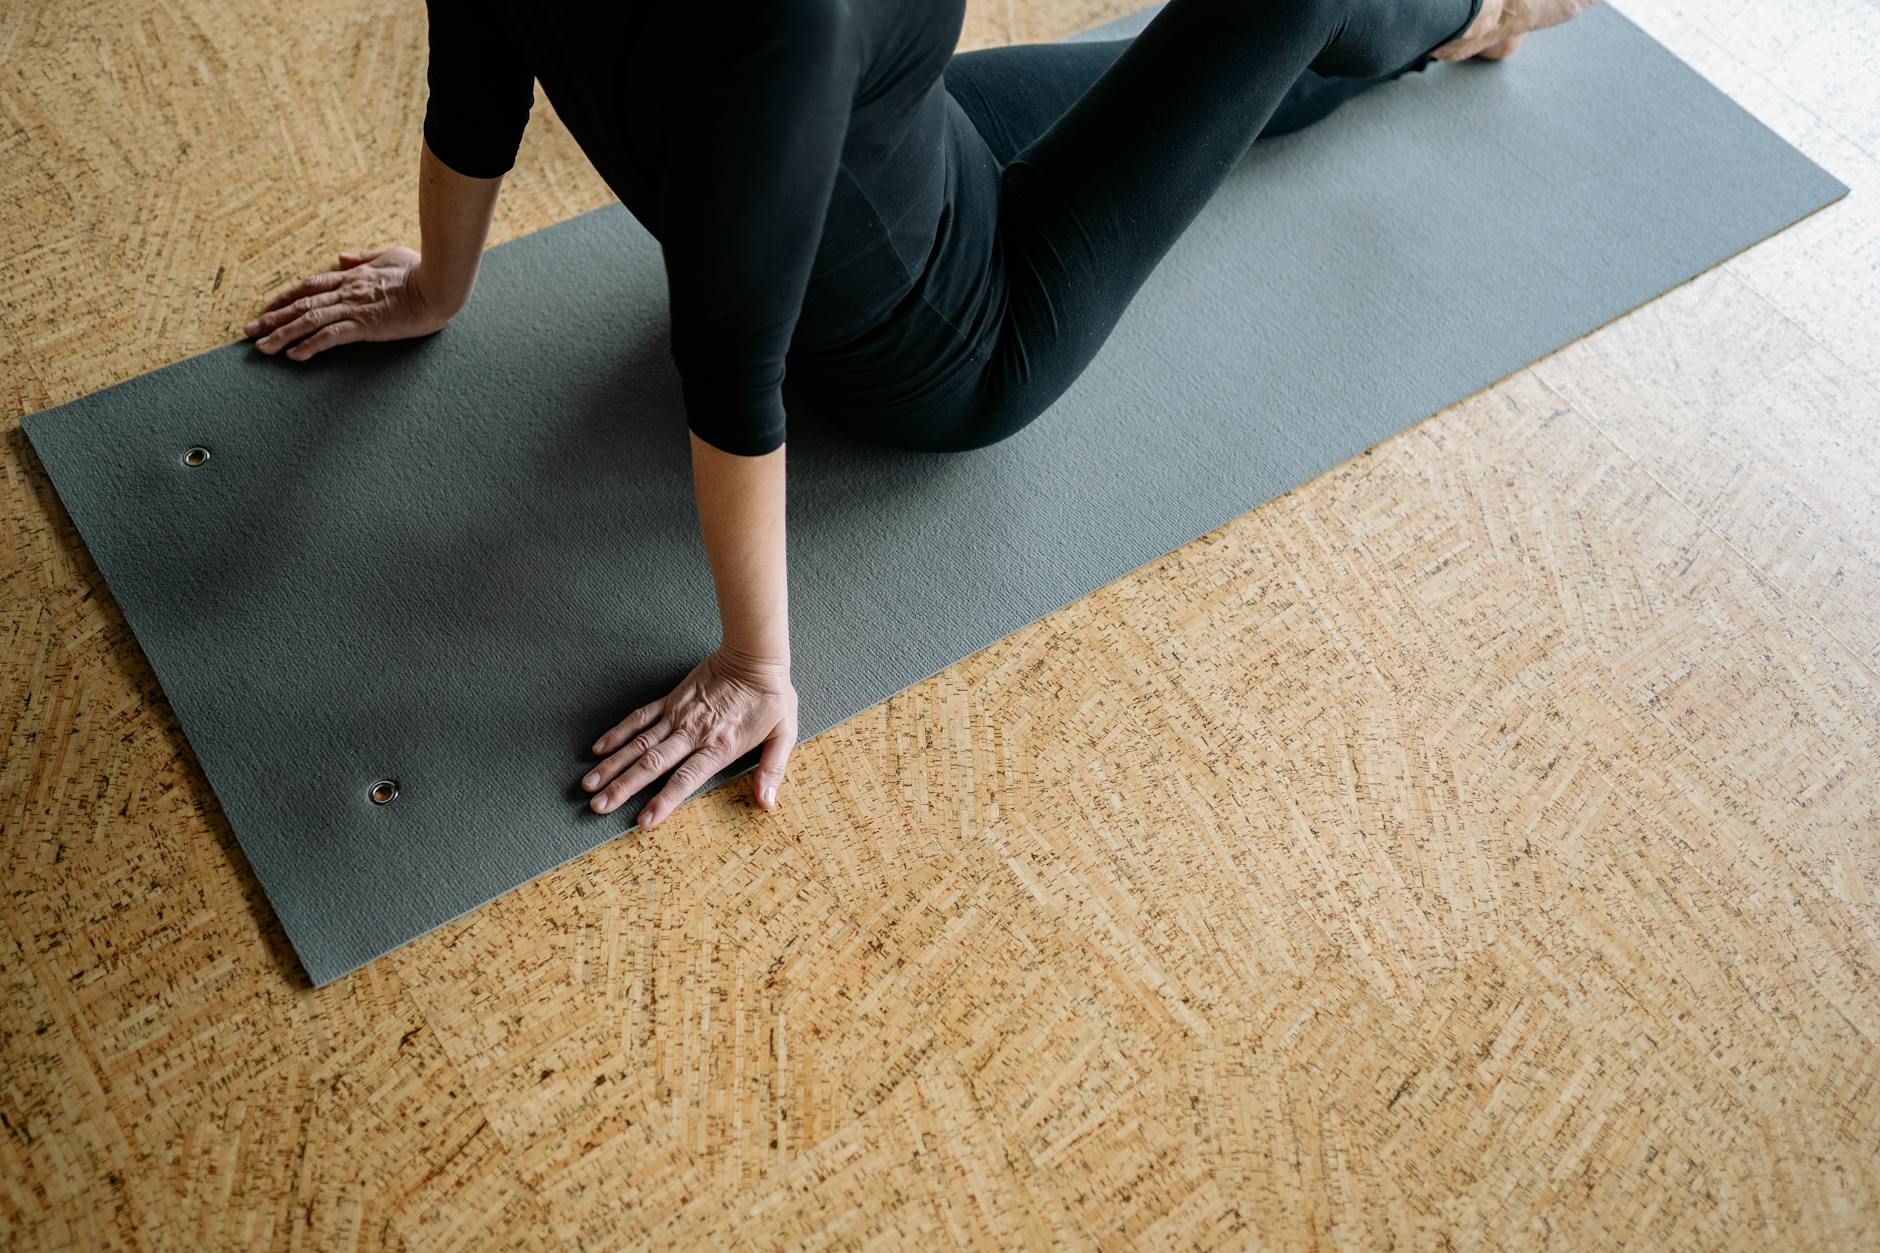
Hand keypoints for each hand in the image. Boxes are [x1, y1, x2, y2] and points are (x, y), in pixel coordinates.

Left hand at [243, 245, 450, 360]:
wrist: (439, 283)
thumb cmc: (421, 269)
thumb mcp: (390, 254)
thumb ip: (363, 257)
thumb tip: (342, 256)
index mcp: (352, 277)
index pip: (310, 285)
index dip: (285, 297)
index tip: (266, 308)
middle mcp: (347, 291)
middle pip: (301, 303)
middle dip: (272, 318)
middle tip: (249, 331)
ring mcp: (355, 308)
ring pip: (309, 320)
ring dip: (282, 334)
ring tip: (262, 348)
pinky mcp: (367, 325)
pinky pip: (331, 335)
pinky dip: (310, 345)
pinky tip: (294, 356)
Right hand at [581, 646, 797, 827]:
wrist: (754, 656)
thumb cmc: (771, 697)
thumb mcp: (784, 734)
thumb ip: (772, 770)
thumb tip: (767, 804)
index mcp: (719, 746)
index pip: (686, 779)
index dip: (664, 801)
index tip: (643, 821)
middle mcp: (693, 733)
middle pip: (652, 765)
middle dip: (623, 787)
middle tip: (597, 806)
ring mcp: (678, 715)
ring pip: (640, 744)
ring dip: (613, 765)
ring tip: (589, 784)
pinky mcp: (671, 700)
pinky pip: (640, 717)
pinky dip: (618, 732)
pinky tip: (598, 749)